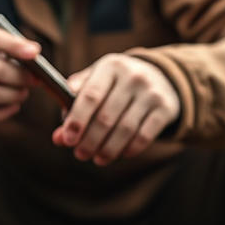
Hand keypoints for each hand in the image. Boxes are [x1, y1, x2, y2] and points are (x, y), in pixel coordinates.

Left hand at [53, 54, 179, 164]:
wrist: (160, 77)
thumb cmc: (116, 83)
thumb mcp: (96, 82)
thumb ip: (73, 105)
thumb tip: (59, 137)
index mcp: (110, 66)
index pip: (90, 95)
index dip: (77, 120)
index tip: (67, 139)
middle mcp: (132, 76)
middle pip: (106, 116)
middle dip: (90, 140)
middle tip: (80, 154)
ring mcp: (151, 92)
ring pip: (125, 129)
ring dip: (108, 149)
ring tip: (97, 159)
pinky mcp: (165, 108)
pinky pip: (145, 135)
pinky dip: (130, 148)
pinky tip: (120, 154)